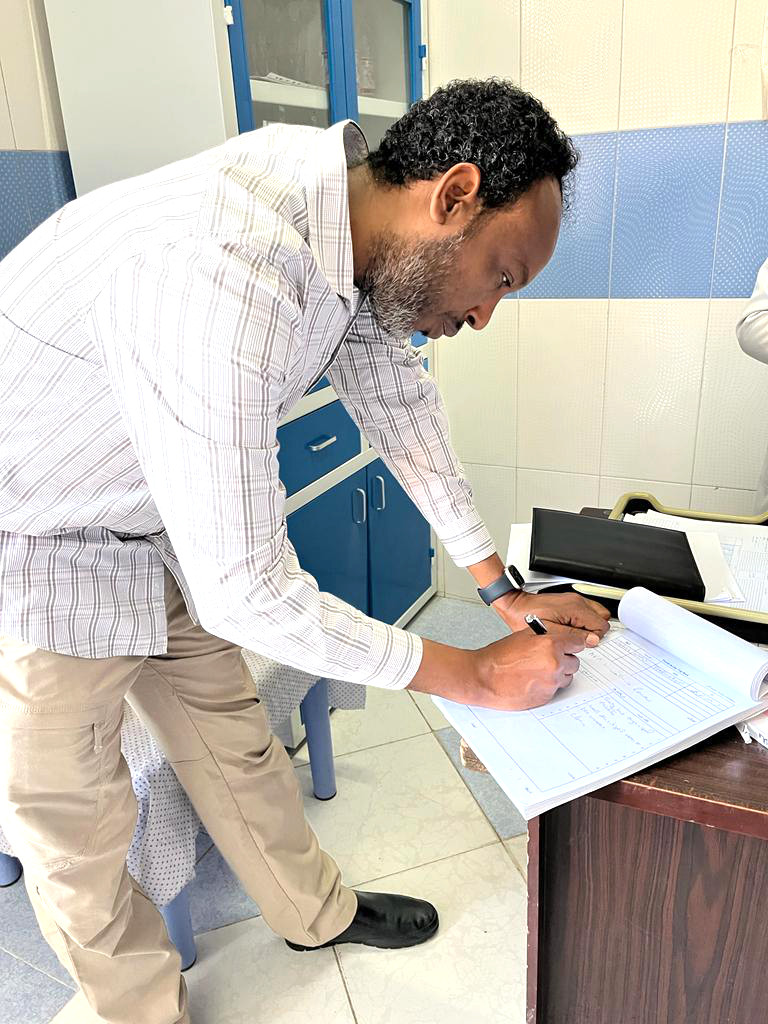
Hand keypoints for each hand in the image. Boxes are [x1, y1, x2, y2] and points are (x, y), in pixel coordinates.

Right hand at [471, 627, 586, 709]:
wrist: (483, 678)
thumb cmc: (499, 658)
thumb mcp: (523, 635)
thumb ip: (546, 635)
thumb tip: (561, 637)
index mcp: (550, 645)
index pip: (577, 643)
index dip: (572, 644)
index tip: (571, 645)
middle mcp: (554, 664)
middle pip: (574, 662)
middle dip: (564, 660)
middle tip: (548, 658)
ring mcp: (551, 682)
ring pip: (567, 677)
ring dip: (558, 674)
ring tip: (538, 671)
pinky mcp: (547, 697)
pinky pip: (556, 690)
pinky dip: (548, 686)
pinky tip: (533, 681)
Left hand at [492, 590, 609, 646]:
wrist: (517, 606)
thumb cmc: (527, 617)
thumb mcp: (550, 632)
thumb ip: (573, 636)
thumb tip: (592, 640)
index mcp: (575, 608)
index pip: (601, 625)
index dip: (594, 637)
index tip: (583, 642)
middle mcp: (577, 601)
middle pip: (602, 618)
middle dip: (594, 631)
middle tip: (579, 638)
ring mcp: (574, 599)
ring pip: (597, 613)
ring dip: (590, 625)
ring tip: (574, 633)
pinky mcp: (570, 601)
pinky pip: (587, 610)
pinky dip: (584, 620)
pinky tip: (571, 626)